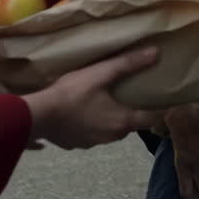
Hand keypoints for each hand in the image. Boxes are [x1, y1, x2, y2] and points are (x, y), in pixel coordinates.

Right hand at [22, 46, 159, 148]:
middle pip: (130, 126)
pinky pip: (91, 135)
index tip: (160, 100)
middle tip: (130, 96)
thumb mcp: (100, 74)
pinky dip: (91, 126)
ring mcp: (93, 143)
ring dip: (111, 120)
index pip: (150, 119)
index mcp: (122, 121)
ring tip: (105, 104)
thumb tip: (155, 53)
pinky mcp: (76, 145)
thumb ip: (128, 64)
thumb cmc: (72, 93)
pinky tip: (82, 114)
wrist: (38, 115)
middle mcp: (111, 137)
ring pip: (110, 132)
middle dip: (132, 113)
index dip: (157, 110)